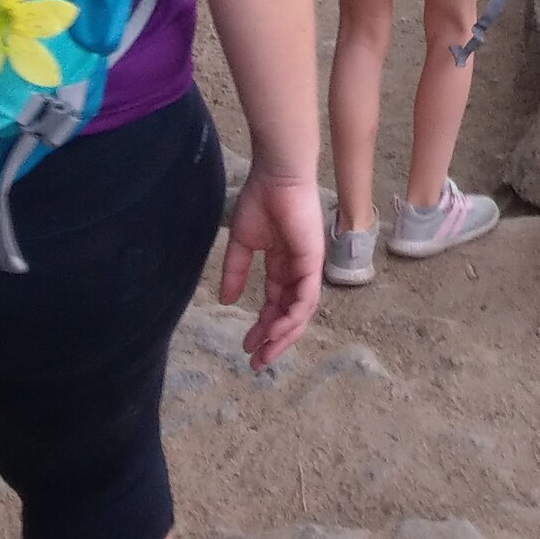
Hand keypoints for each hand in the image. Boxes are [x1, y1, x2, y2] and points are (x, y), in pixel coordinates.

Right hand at [220, 168, 325, 369]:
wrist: (276, 176)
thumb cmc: (261, 200)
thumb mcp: (242, 243)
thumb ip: (235, 272)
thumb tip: (226, 301)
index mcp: (281, 264)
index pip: (275, 303)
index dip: (262, 326)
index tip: (246, 346)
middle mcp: (297, 269)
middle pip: (289, 314)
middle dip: (274, 340)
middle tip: (257, 362)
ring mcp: (307, 267)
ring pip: (299, 312)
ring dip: (283, 335)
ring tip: (265, 352)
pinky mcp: (313, 262)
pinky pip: (305, 298)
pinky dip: (292, 318)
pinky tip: (275, 331)